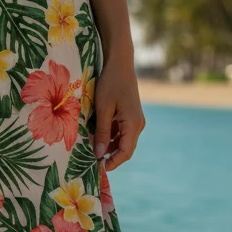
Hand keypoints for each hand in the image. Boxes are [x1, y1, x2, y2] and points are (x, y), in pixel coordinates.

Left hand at [94, 57, 145, 171]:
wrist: (120, 63)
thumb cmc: (110, 83)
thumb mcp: (103, 109)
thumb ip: (101, 132)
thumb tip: (99, 154)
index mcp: (133, 124)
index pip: (125, 152)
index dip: (113, 163)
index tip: (99, 168)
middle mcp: (138, 124)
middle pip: (125, 149)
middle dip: (110, 157)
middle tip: (93, 161)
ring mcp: (136, 120)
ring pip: (123, 141)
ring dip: (109, 147)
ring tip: (92, 148)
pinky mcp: (131, 116)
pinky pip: (121, 132)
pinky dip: (110, 137)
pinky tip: (97, 136)